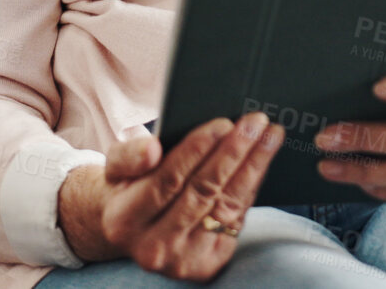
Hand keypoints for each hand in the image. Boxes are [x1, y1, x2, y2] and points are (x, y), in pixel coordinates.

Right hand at [57, 113, 282, 279]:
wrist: (136, 232)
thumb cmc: (129, 188)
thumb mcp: (116, 166)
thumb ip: (129, 155)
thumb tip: (152, 150)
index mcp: (124, 221)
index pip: (167, 179)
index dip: (197, 150)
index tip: (223, 123)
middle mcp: (153, 248)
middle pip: (201, 192)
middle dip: (233, 153)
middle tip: (255, 121)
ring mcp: (184, 261)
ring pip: (225, 206)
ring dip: (252, 167)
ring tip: (269, 135)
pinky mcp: (209, 264)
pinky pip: (236, 219)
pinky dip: (251, 187)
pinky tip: (261, 161)